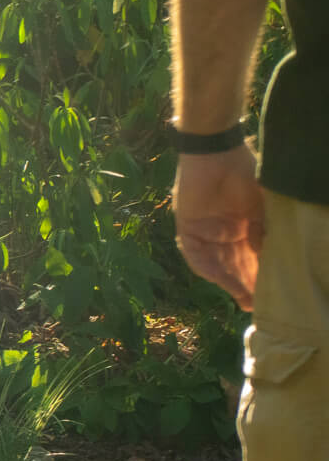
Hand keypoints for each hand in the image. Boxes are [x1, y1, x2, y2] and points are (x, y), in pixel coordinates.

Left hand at [172, 147, 263, 310]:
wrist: (217, 155)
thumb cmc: (245, 175)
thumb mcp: (261, 209)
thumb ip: (263, 234)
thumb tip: (271, 263)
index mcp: (244, 229)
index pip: (253, 259)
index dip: (261, 277)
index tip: (274, 295)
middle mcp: (224, 235)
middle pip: (235, 267)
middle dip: (247, 286)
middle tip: (260, 305)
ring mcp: (204, 234)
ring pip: (217, 265)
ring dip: (229, 282)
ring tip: (245, 299)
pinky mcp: (186, 231)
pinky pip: (195, 256)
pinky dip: (206, 268)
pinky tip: (218, 280)